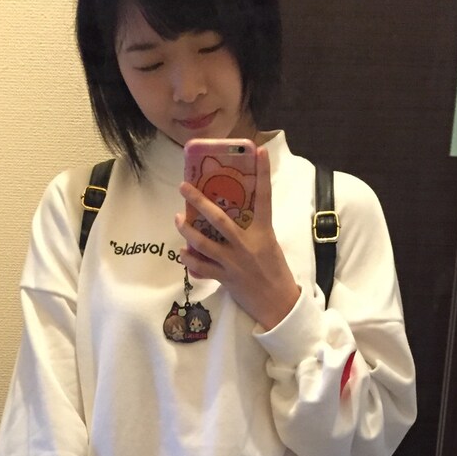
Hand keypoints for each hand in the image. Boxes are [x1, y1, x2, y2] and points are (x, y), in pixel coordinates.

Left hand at [175, 145, 300, 331]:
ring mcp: (234, 262)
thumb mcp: (270, 244)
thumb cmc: (275, 272)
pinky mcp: (226, 278)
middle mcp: (246, 245)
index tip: (260, 151)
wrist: (278, 304)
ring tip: (178, 219)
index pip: (264, 197)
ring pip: (203, 243)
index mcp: (263, 232)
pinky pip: (201, 268)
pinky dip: (190, 260)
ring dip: (187, 230)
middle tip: (184, 187)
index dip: (263, 173)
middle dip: (198, 201)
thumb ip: (254, 229)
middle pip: (218, 219)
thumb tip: (236, 215)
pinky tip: (183, 253)